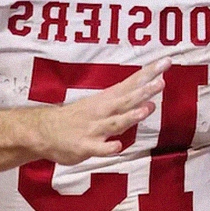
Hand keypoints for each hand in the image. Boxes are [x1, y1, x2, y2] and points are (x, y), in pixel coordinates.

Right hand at [33, 57, 169, 165]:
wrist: (43, 131)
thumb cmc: (76, 118)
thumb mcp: (99, 103)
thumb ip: (123, 102)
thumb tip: (148, 96)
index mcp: (106, 99)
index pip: (131, 83)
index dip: (149, 73)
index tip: (166, 62)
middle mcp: (101, 111)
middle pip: (126, 99)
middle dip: (144, 91)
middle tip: (161, 82)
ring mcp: (93, 129)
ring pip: (115, 122)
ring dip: (131, 115)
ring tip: (147, 108)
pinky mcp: (84, 146)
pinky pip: (98, 148)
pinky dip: (107, 147)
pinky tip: (117, 146)